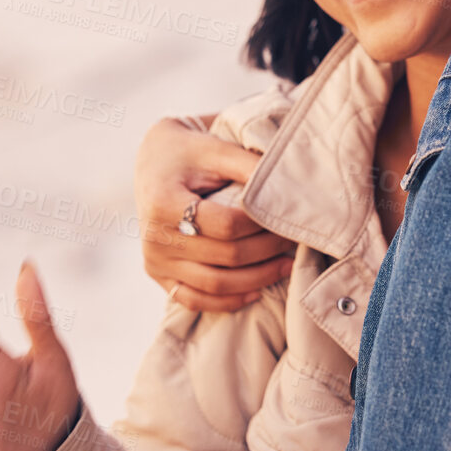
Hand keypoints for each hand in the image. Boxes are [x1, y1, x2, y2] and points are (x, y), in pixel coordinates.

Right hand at [135, 114, 294, 312]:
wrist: (154, 160)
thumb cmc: (191, 151)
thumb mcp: (217, 149)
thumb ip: (250, 166)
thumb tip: (289, 188)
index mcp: (163, 202)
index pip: (226, 225)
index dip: (262, 226)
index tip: (287, 219)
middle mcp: (154, 237)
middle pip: (225, 257)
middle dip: (268, 251)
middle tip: (296, 241)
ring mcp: (154, 260)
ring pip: (214, 284)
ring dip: (257, 280)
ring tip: (287, 266)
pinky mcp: (157, 274)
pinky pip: (194, 299)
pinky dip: (228, 301)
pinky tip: (256, 292)